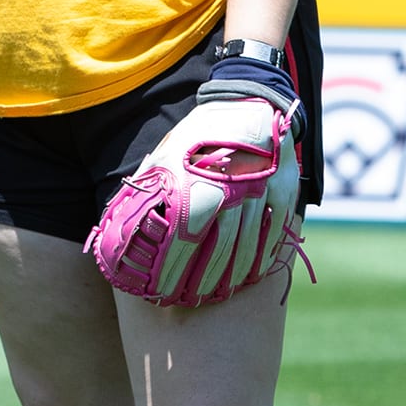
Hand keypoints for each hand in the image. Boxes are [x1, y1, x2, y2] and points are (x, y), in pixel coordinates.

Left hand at [87, 92, 299, 305]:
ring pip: (246, 248)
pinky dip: (262, 259)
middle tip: (187, 302)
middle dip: (199, 281)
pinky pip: (274, 235)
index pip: (181, 240)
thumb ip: (149, 190)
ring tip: (215, 296)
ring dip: (230, 277)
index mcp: (198, 182)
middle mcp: (230, 190)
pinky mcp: (284, 191)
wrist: (247, 103)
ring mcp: (261, 192)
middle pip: (215, 251)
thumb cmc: (200, 135)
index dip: (170, 271)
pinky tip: (249, 276)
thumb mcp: (167, 156)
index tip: (159, 293)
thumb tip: (121, 223)